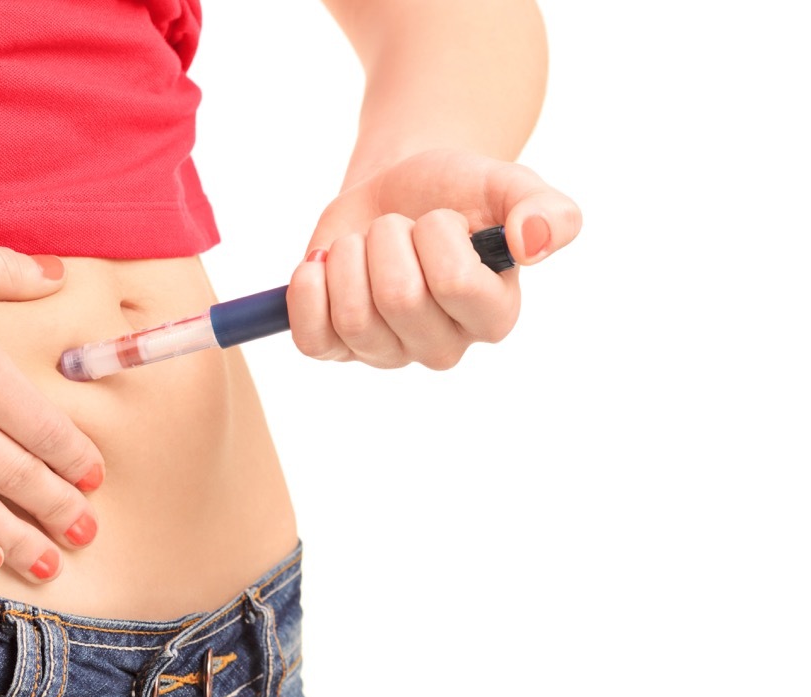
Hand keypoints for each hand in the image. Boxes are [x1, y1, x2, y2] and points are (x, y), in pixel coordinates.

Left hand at [287, 148, 581, 368]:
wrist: (398, 186)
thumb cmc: (456, 190)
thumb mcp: (507, 184)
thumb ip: (547, 211)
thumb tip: (535, 245)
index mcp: (494, 315)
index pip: (454, 283)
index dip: (437, 233)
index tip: (441, 218)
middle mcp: (442, 346)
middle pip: (398, 299)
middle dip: (388, 237)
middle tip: (398, 226)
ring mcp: (387, 353)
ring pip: (352, 316)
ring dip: (350, 256)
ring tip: (366, 243)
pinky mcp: (337, 348)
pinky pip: (311, 339)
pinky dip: (309, 289)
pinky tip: (325, 264)